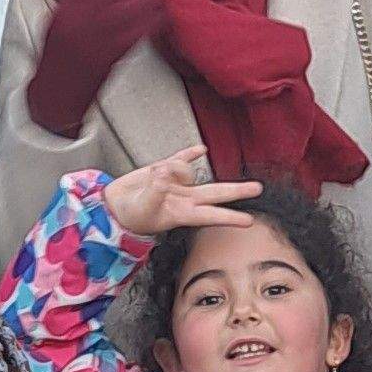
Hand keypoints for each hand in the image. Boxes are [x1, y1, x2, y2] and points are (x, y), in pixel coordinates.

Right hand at [104, 146, 259, 243]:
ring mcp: (177, 184)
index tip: (249, 221)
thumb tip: (166, 175)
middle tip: (258, 189)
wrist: (113, 206)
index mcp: (182, 213)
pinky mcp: (164, 171)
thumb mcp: (144, 207)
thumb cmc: (129, 215)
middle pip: (216, 193)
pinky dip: (190, 154)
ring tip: (154, 177)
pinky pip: (181, 158)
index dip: (230, 217)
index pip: (211, 215)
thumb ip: (156, 191)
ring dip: (175, 168)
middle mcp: (185, 198)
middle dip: (238, 192)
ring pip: (187, 170)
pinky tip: (201, 150)